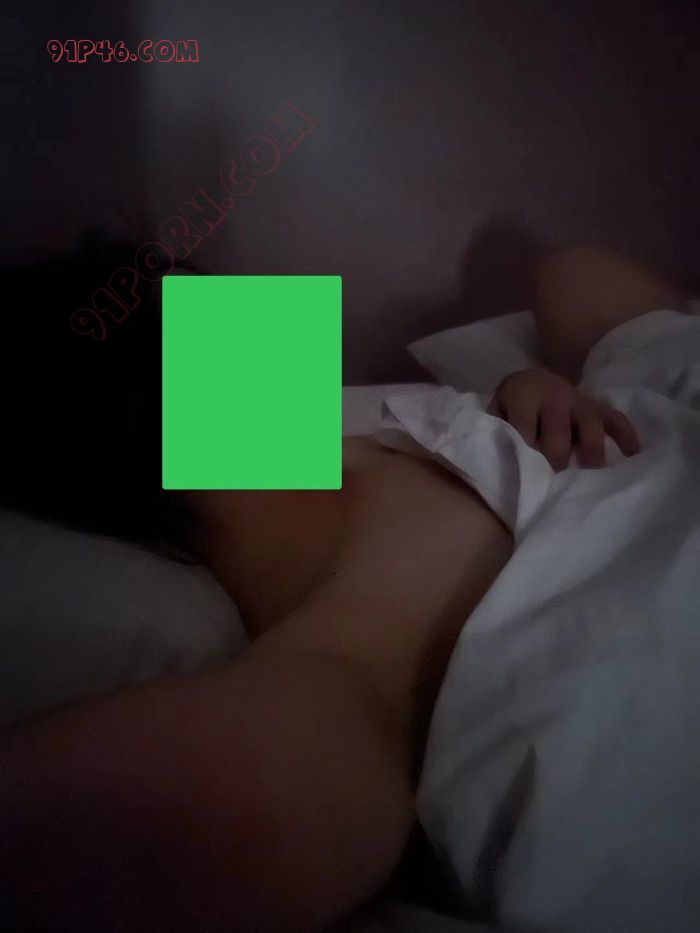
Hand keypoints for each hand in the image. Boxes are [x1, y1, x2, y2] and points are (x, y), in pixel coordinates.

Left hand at [489, 368, 639, 469]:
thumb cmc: (511, 407)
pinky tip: (634, 456)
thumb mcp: (496, 413)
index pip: (525, 429)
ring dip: (591, 453)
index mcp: (525, 396)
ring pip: (591, 425)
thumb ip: (496, 432)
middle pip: (558, 434)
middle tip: (553, 483)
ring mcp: (579, 401)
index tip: (525, 476)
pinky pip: (616, 419)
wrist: (533, 380)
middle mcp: (554, 396)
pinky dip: (627, 436)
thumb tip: (500, 461)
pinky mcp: (598, 407)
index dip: (525, 454)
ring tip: (590, 476)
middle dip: (555, 461)